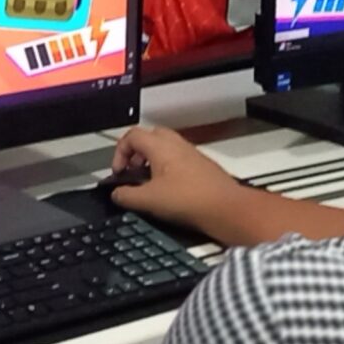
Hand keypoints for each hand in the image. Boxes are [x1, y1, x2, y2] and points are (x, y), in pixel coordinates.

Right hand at [108, 124, 237, 237]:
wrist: (226, 208)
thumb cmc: (193, 199)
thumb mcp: (149, 200)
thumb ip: (126, 196)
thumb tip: (116, 194)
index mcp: (160, 146)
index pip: (131, 136)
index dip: (119, 152)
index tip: (118, 171)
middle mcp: (177, 144)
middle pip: (149, 137)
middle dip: (136, 154)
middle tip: (131, 171)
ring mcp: (191, 154)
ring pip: (165, 148)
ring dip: (152, 162)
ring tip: (148, 184)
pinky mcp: (201, 166)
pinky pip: (179, 160)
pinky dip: (168, 169)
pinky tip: (168, 191)